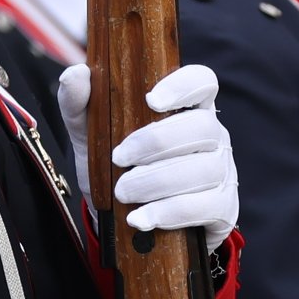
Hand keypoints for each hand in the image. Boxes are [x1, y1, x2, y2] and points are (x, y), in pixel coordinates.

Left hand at [59, 60, 237, 235]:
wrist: (131, 224)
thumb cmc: (119, 170)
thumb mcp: (92, 137)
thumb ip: (80, 105)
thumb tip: (75, 74)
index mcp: (188, 108)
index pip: (202, 81)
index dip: (183, 86)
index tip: (151, 100)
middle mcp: (212, 135)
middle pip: (201, 127)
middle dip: (155, 143)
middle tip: (119, 158)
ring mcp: (222, 171)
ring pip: (203, 169)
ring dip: (156, 181)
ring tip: (123, 192)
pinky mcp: (223, 207)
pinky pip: (205, 206)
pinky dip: (168, 212)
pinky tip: (141, 218)